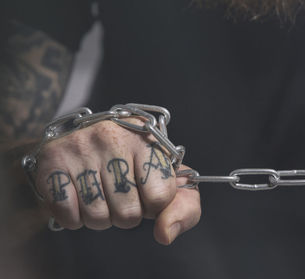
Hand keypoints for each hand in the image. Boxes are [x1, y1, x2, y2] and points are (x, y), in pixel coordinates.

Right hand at [34, 119, 200, 244]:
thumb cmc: (134, 164)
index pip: (161, 197)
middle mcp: (113, 137)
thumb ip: (185, 209)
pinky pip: (69, 216)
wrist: (83, 139)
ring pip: (98, 217)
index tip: (146, 190)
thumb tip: (165, 233)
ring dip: (101, 218)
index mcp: (147, 139)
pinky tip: (80, 197)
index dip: (154, 205)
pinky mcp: (52, 161)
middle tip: (121, 194)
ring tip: (102, 195)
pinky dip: (75, 218)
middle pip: (129, 212)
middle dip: (127, 214)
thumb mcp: (168, 179)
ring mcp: (80, 147)